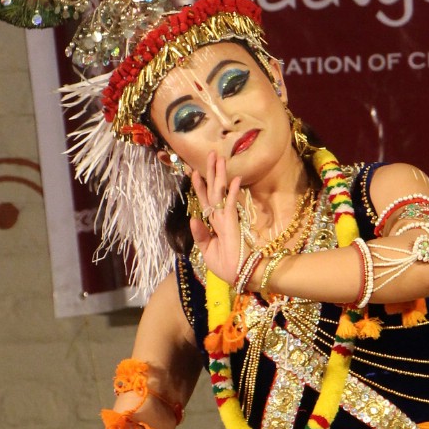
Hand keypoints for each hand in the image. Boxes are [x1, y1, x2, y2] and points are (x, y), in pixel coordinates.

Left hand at [189, 151, 242, 284]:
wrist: (236, 274)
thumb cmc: (223, 264)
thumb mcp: (206, 249)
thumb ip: (200, 234)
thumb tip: (192, 218)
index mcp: (213, 223)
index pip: (205, 200)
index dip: (200, 186)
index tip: (194, 172)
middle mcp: (219, 216)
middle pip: (214, 190)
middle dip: (211, 172)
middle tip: (211, 154)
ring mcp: (226, 218)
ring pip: (220, 192)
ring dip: (219, 175)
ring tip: (219, 158)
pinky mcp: (232, 222)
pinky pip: (230, 204)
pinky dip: (232, 192)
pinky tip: (236, 179)